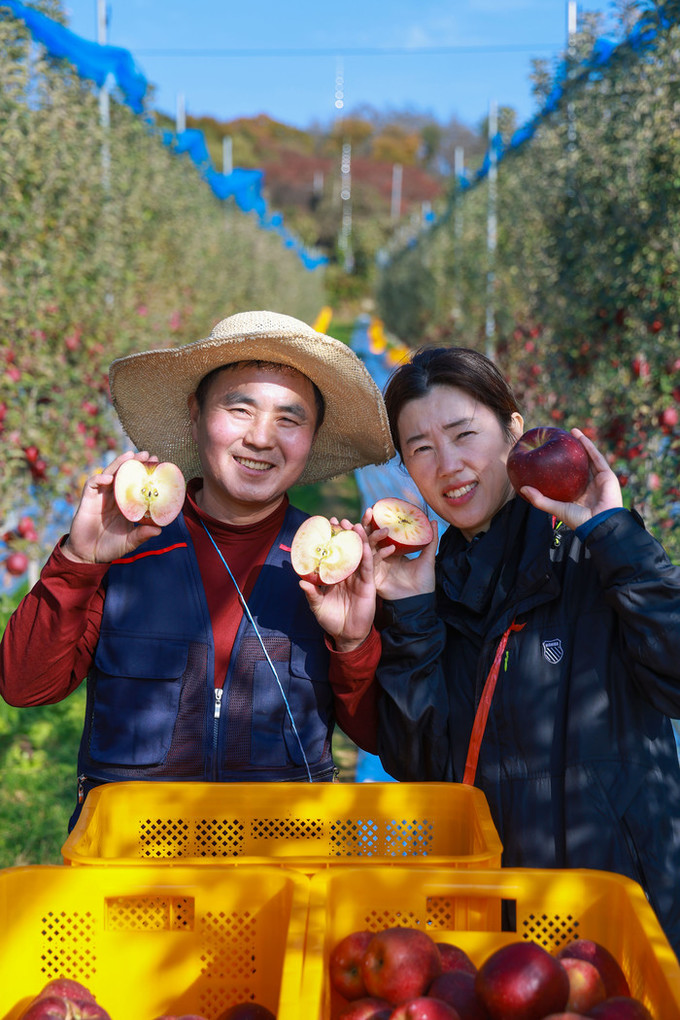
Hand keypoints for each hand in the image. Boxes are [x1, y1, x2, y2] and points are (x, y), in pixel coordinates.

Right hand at [62, 451, 162, 563]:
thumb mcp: (129, 541)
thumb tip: (159, 530)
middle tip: (148, 455)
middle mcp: (113, 497)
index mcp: (125, 504)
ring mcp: (100, 497)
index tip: (158, 466)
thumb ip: (142, 535)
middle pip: (123, 475)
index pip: (136, 484)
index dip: (145, 475)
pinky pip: (92, 484)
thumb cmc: (110, 546)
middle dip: (134, 463)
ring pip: (109, 474)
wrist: (88, 555)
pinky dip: (99, 478)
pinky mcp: (87, 500)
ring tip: (131, 455)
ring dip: (119, 464)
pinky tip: (109, 477)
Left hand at [299, 521, 377, 651]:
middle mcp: (347, 574)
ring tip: (354, 526)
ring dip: (358, 540)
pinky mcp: (368, 584)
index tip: (325, 526)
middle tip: (339, 521)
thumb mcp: (317, 606)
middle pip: (347, 550)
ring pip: (360, 555)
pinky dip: (367, 555)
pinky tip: (365, 544)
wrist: (346, 634)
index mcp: (335, 576)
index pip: (333, 555)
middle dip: (345, 536)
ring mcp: (359, 577)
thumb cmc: (331, 619)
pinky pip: (368, 567)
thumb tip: (301, 581)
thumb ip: (311, 594)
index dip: (330, 541)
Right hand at [363, 506, 437, 601]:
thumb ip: (430, 540)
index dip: (376, 520)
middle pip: (369, 537)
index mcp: (391, 552)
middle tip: (368, 511)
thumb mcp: (428, 557)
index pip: (380, 532)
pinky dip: (376, 554)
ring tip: (368, 525)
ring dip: (366, 536)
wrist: (420, 602)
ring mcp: (375, 567)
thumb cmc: (424, 582)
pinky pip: (371, 563)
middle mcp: (381, 558)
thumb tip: (432, 521)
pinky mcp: (373, 577)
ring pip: (366, 548)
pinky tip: (387, 548)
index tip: (375, 507)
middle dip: (366, 524)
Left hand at [518, 428, 622, 528]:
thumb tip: (522, 488)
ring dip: (580, 444)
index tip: (548, 453)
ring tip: (570, 432)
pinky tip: (579, 436)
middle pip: (578, 464)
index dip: (558, 464)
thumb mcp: (555, 507)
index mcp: (577, 493)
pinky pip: (597, 457)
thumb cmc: (578, 519)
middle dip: (570, 451)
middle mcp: (588, 485)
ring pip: (588, 458)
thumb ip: (539, 499)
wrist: (600, 524)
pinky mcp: (607, 475)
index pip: (567, 475)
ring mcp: (598, 479)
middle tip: (559, 439)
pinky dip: (588, 446)